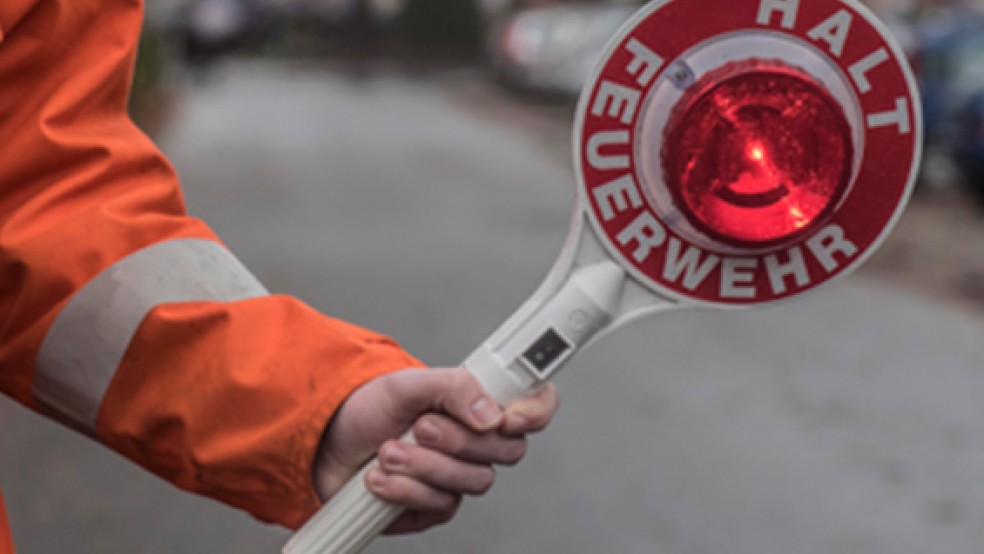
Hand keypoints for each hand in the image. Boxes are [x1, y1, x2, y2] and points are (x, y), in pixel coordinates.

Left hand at [313, 367, 558, 533]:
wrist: (326, 442)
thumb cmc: (370, 407)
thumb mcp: (409, 383)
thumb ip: (454, 388)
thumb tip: (491, 413)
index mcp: (481, 404)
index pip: (536, 406)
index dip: (535, 412)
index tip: (508, 418)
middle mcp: (478, 443)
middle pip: (506, 452)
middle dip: (458, 440)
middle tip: (420, 426)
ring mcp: (459, 477)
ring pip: (472, 482)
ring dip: (424, 465)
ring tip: (388, 451)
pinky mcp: (435, 507)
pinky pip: (439, 505)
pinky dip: (405, 490)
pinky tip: (379, 477)